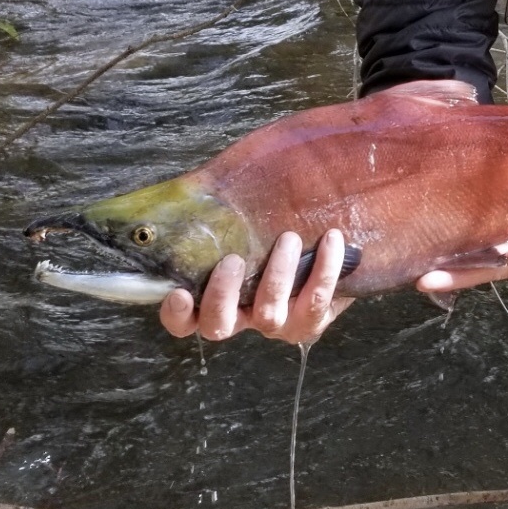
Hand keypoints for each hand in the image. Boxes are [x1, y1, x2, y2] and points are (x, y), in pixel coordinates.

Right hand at [159, 229, 354, 344]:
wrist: (329, 247)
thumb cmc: (276, 228)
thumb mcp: (248, 220)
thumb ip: (226, 211)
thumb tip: (209, 183)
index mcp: (216, 298)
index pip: (185, 320)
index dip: (176, 314)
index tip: (179, 292)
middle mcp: (242, 318)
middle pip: (218, 325)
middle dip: (222, 294)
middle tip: (233, 260)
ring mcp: (276, 324)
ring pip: (269, 314)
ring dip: (277, 275)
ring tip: (288, 238)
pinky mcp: (311, 322)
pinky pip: (315, 301)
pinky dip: (324, 269)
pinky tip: (331, 240)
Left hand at [416, 171, 507, 292]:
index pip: (493, 267)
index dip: (461, 273)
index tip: (428, 278)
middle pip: (482, 261)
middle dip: (449, 268)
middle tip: (411, 273)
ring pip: (487, 244)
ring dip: (456, 250)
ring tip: (419, 254)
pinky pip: (498, 221)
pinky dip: (474, 224)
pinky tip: (449, 220)